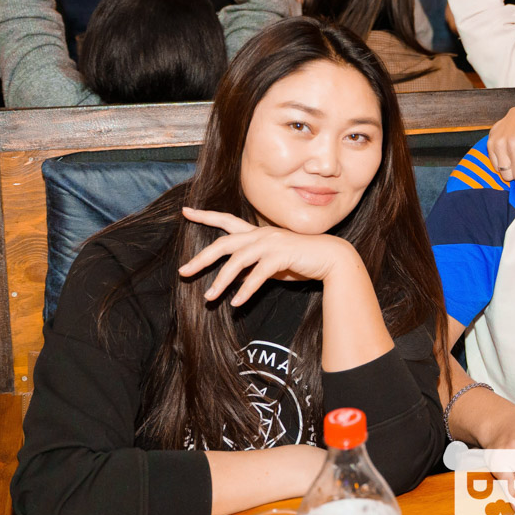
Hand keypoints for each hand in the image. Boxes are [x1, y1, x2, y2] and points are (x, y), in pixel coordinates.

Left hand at [177, 208, 361, 306]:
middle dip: (202, 258)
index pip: (226, 221)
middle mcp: (261, 235)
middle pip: (223, 244)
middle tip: (184, 272)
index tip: (186, 211)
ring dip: (220, 281)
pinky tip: (236, 303)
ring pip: (237, 261)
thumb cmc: (301, 260)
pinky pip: (257, 275)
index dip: (205, 216)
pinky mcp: (280, 256)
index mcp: (257, 233)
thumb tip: (233, 278)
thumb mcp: (271, 263)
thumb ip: (252, 266)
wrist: (331, 258)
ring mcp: (271, 244)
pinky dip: (245, 290)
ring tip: (208, 298)